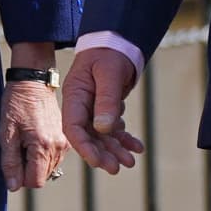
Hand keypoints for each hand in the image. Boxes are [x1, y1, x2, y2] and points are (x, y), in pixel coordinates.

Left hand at [0, 80, 71, 192]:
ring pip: (49, 169)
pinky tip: (35, 138)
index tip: (13, 160)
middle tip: (19, 147)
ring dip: (36, 162)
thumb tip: (13, 186)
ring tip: (26, 141)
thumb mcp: (6, 133)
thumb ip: (10, 162)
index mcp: (43, 146)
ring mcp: (64, 142)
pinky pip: (54, 158)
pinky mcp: (66, 138)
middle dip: (28, 169)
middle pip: (42, 176)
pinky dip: (44, 155)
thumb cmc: (16, 105)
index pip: (35, 182)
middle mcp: (58, 147)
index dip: (21, 177)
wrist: (33, 82)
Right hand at [62, 48, 145, 173]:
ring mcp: (93, 108)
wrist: (118, 42)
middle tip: (117, 168)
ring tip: (130, 161)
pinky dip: (124, 138)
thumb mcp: (109, 74)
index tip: (98, 162)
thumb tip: (104, 129)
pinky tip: (137, 146)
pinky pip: (113, 128)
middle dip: (102, 153)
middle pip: (88, 136)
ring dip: (115, 149)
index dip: (85, 147)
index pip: (74, 127)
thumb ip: (106, 100)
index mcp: (75, 95)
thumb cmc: (110, 52)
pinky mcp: (105, 108)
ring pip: (102, 135)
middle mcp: (81, 104)